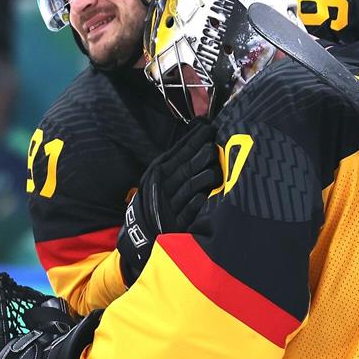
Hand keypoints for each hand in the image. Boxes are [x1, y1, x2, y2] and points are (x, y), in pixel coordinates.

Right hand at [117, 118, 220, 284]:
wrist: (144, 230)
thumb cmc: (160, 196)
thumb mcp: (162, 175)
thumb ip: (179, 157)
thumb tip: (200, 134)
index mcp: (160, 170)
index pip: (179, 152)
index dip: (194, 140)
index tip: (208, 128)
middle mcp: (163, 186)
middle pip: (184, 168)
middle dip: (198, 156)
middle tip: (213, 144)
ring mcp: (169, 204)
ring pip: (186, 188)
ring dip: (200, 177)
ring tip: (214, 167)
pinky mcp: (176, 223)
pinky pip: (186, 212)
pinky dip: (194, 204)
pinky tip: (203, 197)